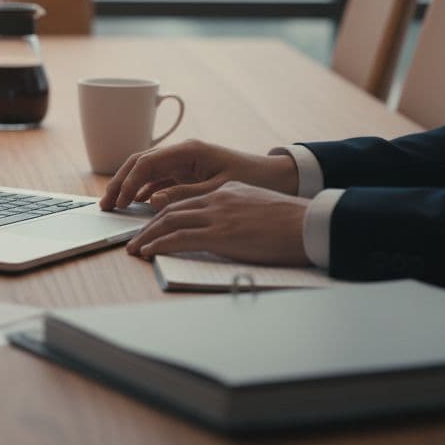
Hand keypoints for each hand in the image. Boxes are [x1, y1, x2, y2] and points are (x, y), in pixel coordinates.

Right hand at [99, 139, 298, 211]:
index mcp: (189, 150)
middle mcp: (181, 153)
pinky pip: (158, 180)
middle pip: (139, 163)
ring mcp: (182, 162)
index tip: (119, 202)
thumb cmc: (251, 179)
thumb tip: (151, 201)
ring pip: (145, 172)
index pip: (146, 163)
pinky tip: (135, 204)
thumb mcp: (218, 189)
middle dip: (120, 182)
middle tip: (105, 204)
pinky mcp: (186, 172)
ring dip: (128, 187)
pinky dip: (143, 191)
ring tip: (114, 206)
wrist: (277, 176)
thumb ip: (184, 194)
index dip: (129, 182)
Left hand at [126, 181, 311, 265]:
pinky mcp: (220, 234)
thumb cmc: (292, 223)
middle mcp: (217, 199)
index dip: (164, 213)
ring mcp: (217, 216)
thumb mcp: (259, 208)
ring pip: (169, 222)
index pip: (186, 201)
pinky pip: (179, 238)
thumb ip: (237, 212)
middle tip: (135, 239)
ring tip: (135, 249)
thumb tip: (229, 228)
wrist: (310, 225)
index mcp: (226, 191)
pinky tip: (148, 252)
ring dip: (147, 236)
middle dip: (149, 225)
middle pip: (171, 210)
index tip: (152, 225)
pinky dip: (159, 245)